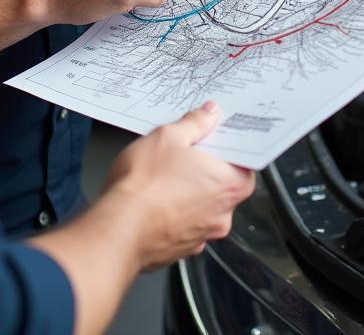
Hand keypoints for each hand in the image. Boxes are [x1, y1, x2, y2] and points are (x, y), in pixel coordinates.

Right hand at [103, 102, 255, 268]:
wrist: (118, 228)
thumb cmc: (145, 186)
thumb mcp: (169, 136)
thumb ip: (195, 123)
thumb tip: (208, 115)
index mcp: (230, 184)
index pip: (244, 160)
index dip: (227, 145)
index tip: (213, 135)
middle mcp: (223, 214)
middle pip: (223, 182)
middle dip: (205, 167)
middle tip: (182, 152)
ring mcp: (203, 235)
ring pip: (202, 204)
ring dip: (188, 191)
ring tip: (162, 175)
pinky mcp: (182, 248)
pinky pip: (184, 222)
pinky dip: (174, 211)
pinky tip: (154, 197)